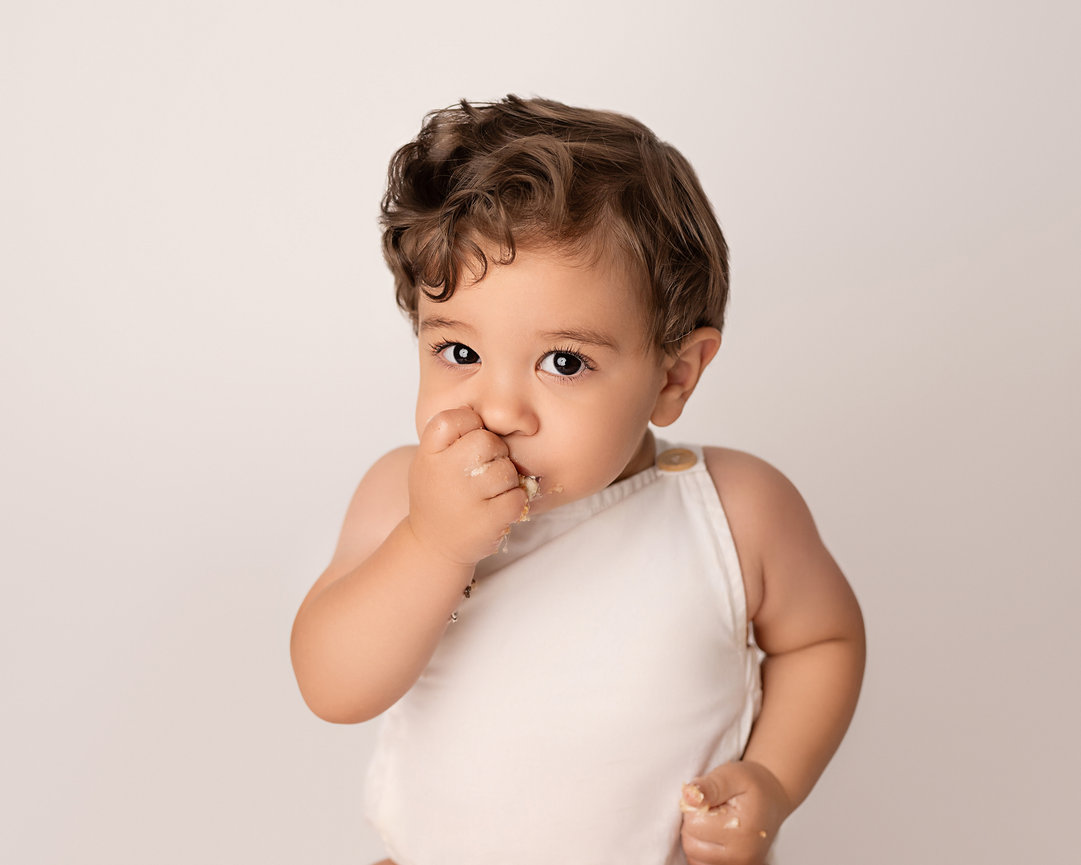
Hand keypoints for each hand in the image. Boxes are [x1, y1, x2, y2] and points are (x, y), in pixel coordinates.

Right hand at [407, 406, 527, 566]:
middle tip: (484, 471)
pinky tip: (496, 510)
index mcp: (429, 452)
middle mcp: (443, 471)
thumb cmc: (439, 494)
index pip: (457, 417)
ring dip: (506, 481)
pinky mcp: (486, 520)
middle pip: (488, 441)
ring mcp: (465, 497)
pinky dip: (514, 504)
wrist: (432, 544)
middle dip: (495, 454)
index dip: (471, 426)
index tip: (467, 444)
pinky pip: (518, 497)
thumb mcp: (431, 460)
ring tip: (488, 493)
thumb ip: (454, 436)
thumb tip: (499, 412)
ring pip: (507, 470)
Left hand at [679, 761, 790, 864]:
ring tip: (714, 823)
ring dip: (697, 839)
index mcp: (742, 831)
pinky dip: (703, 851)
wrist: (772, 798)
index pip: (693, 824)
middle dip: (694, 824)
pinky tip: (714, 836)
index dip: (695, 807)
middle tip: (712, 810)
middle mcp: (743, 856)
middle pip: (691, 844)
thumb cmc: (752, 785)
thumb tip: (688, 796)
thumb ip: (710, 786)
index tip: (710, 799)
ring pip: (694, 858)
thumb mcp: (731, 776)